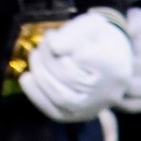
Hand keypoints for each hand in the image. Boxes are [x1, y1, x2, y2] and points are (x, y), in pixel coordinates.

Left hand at [17, 10, 132, 123]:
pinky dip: (36, 95)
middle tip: (42, 43)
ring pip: (60, 97)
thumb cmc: (99, 39)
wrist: (113, 60)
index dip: (62, 46)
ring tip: (35, 56)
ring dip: (40, 74)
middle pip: (69, 78)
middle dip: (47, 58)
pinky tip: (27, 78)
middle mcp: (107, 93)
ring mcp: (94, 108)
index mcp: (114, 67)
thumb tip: (54, 47)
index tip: (52, 35)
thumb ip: (74, 32)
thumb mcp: (92, 24)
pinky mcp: (79, 116)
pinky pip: (55, 112)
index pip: (82, 58)